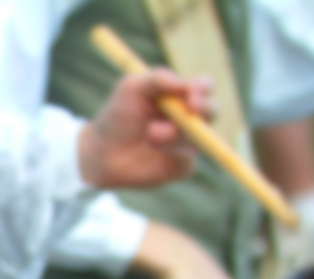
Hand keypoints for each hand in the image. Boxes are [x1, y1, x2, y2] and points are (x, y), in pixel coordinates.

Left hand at [79, 68, 211, 189]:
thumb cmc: (118, 116)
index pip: (204, 87)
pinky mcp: (181, 165)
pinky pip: (188, 159)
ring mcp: (187, 142)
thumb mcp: (132, 88)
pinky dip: (173, 152)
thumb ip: (157, 79)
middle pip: (212, 111)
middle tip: (190, 108)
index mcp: (180, 95)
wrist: (101, 152)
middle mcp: (189, 118)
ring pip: (199, 136)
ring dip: (177, 132)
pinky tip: (152, 146)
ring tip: (151, 133)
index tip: (192, 93)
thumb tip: (184, 85)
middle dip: (205, 109)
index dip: (203, 88)